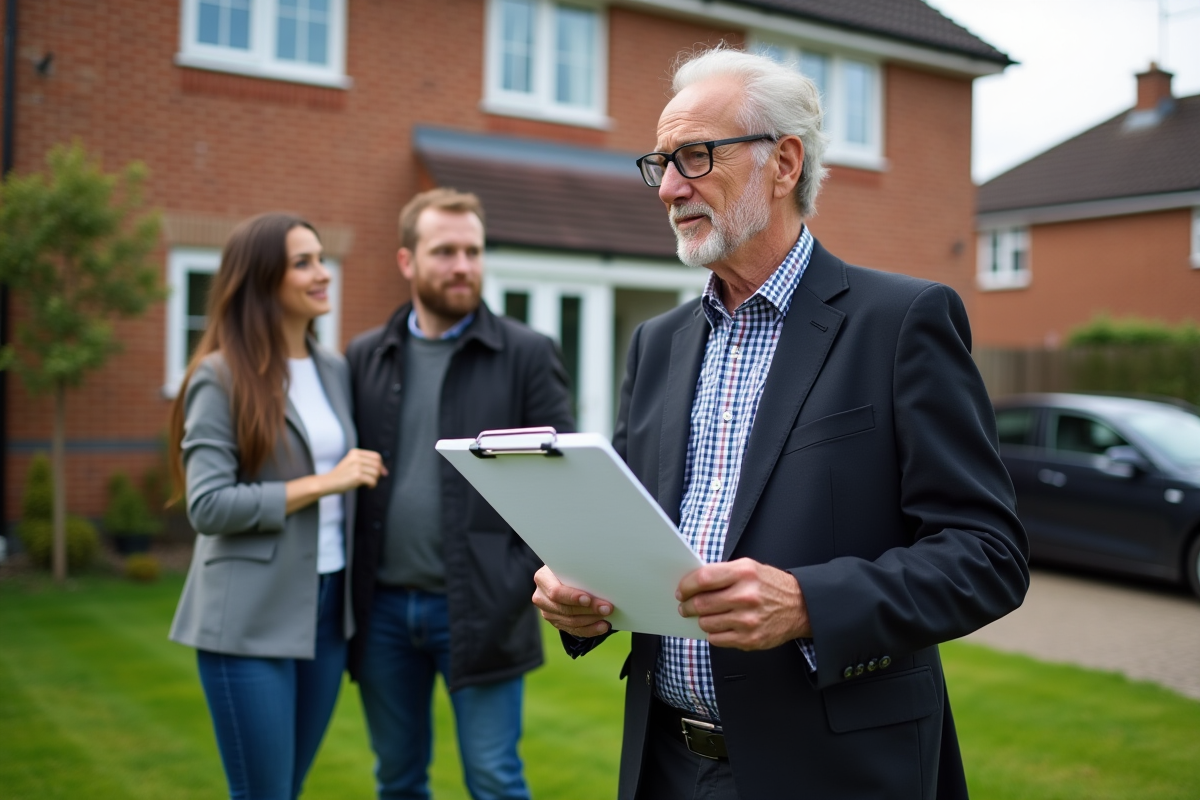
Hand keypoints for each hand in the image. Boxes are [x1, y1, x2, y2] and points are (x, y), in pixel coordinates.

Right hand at [326, 448, 385, 492]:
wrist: (328, 483)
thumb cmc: (342, 476)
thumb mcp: (352, 464)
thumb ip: (367, 465)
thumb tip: (385, 472)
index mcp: (355, 452)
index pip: (376, 456)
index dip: (381, 465)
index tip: (381, 473)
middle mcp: (356, 457)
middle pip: (377, 464)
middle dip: (379, 473)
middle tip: (373, 480)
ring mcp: (356, 466)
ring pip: (376, 473)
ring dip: (375, 480)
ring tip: (369, 483)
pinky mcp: (357, 476)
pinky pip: (372, 480)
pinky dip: (372, 485)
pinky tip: (368, 487)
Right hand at [532, 565, 613, 637]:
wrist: (562, 575)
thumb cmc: (570, 567)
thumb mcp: (570, 565)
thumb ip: (579, 571)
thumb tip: (600, 580)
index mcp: (542, 578)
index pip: (556, 592)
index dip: (572, 597)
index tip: (588, 599)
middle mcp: (541, 597)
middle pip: (565, 608)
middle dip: (588, 609)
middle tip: (607, 608)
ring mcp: (547, 612)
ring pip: (570, 621)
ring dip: (591, 620)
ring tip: (606, 616)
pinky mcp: (556, 622)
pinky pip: (573, 630)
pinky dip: (590, 629)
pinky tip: (602, 626)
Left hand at [677, 558, 810, 649]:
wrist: (801, 606)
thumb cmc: (770, 586)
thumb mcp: (749, 568)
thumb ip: (723, 573)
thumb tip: (692, 584)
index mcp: (744, 573)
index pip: (704, 579)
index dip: (687, 586)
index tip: (682, 591)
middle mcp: (746, 596)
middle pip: (702, 603)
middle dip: (688, 606)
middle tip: (685, 606)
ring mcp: (748, 620)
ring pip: (706, 623)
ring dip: (701, 620)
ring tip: (704, 616)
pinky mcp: (750, 639)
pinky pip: (717, 639)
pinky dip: (713, 633)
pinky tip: (720, 626)